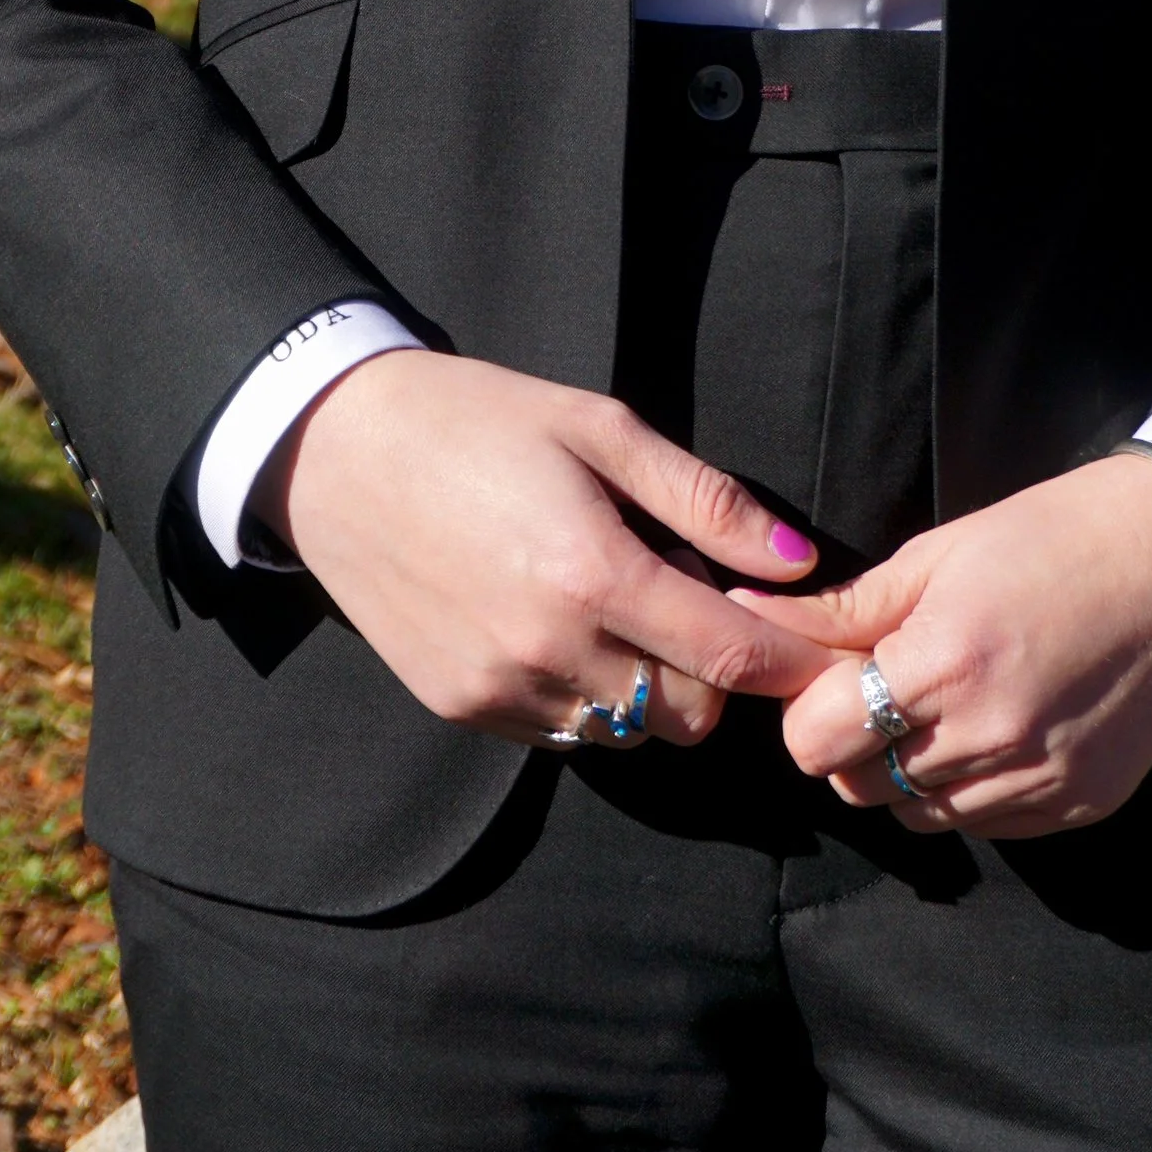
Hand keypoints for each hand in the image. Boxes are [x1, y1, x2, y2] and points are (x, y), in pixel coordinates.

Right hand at [261, 348, 840, 748]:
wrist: (334, 449)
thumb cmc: (478, 419)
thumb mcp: (600, 428)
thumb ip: (705, 500)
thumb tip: (797, 560)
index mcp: (594, 573)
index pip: (728, 657)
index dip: (785, 661)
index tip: (817, 647)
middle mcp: (549, 649)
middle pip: (686, 716)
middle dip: (712, 672)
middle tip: (689, 597)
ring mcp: (499, 687)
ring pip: (624, 733)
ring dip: (647, 687)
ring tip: (617, 605)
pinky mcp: (459, 706)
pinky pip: (558, 731)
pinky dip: (583, 694)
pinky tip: (558, 623)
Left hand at [734, 448, 1151, 834]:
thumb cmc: (1054, 535)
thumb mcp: (939, 554)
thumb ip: (844, 609)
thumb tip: (752, 621)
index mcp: (945, 662)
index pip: (819, 741)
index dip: (809, 711)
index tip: (830, 677)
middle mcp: (991, 736)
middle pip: (861, 786)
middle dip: (852, 744)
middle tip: (882, 687)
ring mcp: (1041, 782)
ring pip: (920, 815)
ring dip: (910, 770)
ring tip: (944, 702)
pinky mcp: (1080, 807)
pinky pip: (988, 826)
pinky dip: (970, 790)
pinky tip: (995, 726)